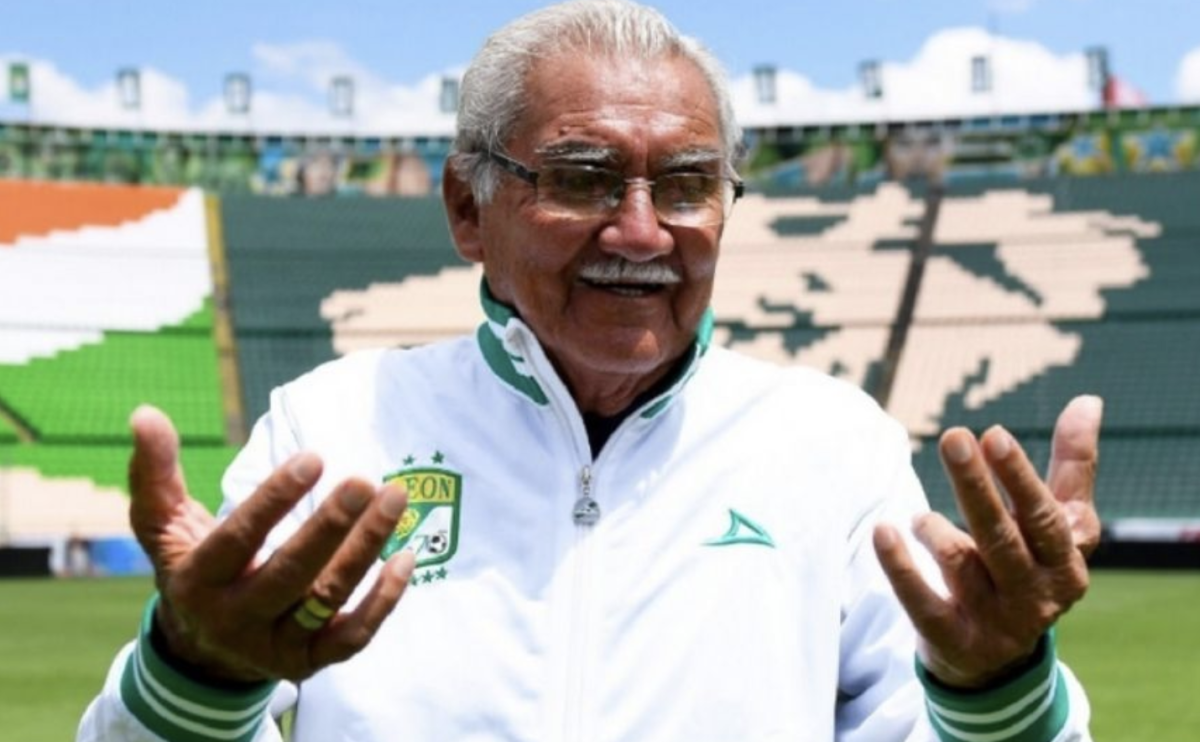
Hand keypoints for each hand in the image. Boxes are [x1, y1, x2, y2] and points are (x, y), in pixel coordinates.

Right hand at [128, 405, 413, 682]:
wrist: (204, 650)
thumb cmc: (192, 566)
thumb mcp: (162, 526)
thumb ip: (155, 473)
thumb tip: (145, 413)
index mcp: (197, 582)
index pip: (238, 540)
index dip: (274, 500)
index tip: (314, 458)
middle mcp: (235, 620)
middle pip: (290, 574)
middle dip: (331, 526)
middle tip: (365, 480)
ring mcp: (276, 646)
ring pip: (328, 601)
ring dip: (366, 549)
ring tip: (395, 499)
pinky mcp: (311, 662)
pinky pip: (354, 636)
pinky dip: (384, 600)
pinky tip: (407, 556)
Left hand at [873, 395, 1102, 687]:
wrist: (999, 657)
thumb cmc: (1031, 567)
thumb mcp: (1061, 525)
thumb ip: (1072, 466)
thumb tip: (1088, 400)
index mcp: (1066, 563)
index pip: (1044, 516)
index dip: (1019, 476)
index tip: (994, 434)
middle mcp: (1036, 596)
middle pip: (1001, 536)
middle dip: (975, 486)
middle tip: (953, 437)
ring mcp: (994, 621)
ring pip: (960, 565)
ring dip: (935, 531)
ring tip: (919, 517)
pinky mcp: (953, 639)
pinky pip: (922, 602)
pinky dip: (900, 567)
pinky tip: (883, 532)